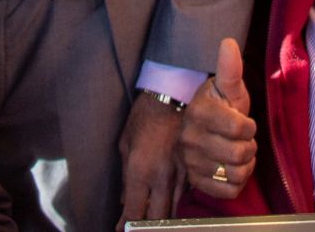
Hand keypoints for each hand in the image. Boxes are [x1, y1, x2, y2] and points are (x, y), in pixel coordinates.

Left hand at [117, 90, 185, 227]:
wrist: (174, 96)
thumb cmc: (144, 116)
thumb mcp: (126, 143)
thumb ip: (126, 175)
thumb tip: (125, 199)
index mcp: (141, 170)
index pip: (135, 211)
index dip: (127, 225)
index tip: (121, 228)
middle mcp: (162, 177)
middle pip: (157, 218)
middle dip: (147, 227)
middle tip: (139, 226)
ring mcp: (180, 175)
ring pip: (174, 210)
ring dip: (163, 218)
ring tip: (153, 221)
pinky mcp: (192, 169)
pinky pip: (184, 195)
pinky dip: (175, 204)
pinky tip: (169, 206)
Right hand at [181, 38, 257, 199]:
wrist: (206, 131)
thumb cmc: (222, 107)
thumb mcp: (229, 88)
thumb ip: (230, 68)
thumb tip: (229, 42)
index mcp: (199, 112)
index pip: (239, 128)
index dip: (249, 126)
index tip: (243, 121)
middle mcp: (190, 139)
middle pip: (239, 153)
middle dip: (249, 146)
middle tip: (241, 139)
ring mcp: (191, 163)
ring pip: (236, 173)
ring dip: (244, 165)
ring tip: (236, 153)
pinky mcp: (196, 183)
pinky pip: (229, 191)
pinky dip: (237, 182)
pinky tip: (231, 169)